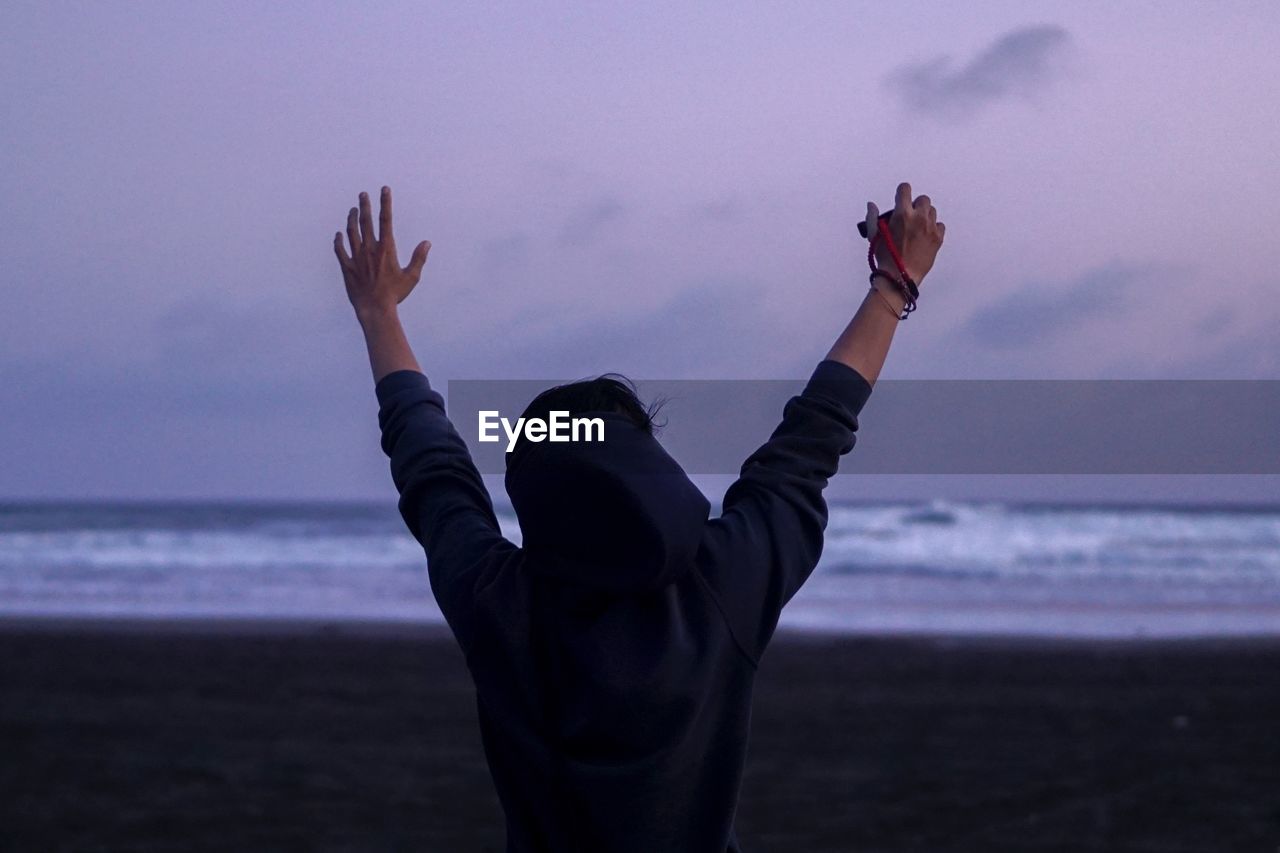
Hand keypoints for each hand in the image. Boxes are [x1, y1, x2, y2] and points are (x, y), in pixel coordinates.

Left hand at [334, 186, 430, 320]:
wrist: (375, 308)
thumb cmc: (395, 294)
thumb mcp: (412, 277)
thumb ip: (419, 258)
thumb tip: (427, 243)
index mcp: (387, 249)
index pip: (386, 220)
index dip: (385, 203)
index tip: (384, 189)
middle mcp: (370, 249)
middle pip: (366, 221)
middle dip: (364, 205)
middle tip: (362, 194)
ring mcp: (357, 257)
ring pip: (351, 232)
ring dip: (351, 219)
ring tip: (352, 210)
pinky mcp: (347, 267)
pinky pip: (340, 250)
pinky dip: (338, 241)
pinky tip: (338, 234)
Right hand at [865, 182, 944, 284]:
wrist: (900, 277)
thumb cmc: (886, 258)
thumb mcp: (874, 236)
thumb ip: (872, 217)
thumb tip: (872, 205)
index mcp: (902, 214)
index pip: (905, 189)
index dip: (902, 193)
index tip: (900, 199)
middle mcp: (918, 218)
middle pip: (923, 199)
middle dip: (915, 205)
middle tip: (909, 217)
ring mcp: (930, 228)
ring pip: (932, 211)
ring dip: (924, 216)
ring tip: (916, 228)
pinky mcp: (938, 238)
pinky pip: (940, 225)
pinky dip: (933, 227)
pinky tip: (924, 236)